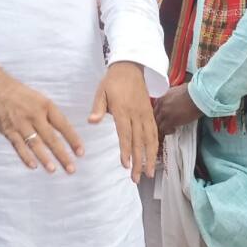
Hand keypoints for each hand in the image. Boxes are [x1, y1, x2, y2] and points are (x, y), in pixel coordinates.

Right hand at [0, 65, 83, 172]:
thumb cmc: (21, 95)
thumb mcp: (40, 99)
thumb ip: (50, 116)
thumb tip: (65, 133)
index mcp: (46, 106)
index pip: (63, 125)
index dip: (73, 140)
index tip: (81, 152)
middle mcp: (34, 115)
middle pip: (51, 138)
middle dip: (62, 154)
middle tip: (71, 169)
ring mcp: (20, 123)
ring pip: (35, 144)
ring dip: (45, 158)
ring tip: (53, 170)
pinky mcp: (8, 130)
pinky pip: (18, 146)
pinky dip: (26, 157)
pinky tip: (33, 166)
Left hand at [90, 62, 156, 181]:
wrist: (130, 68)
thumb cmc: (112, 82)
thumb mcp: (101, 92)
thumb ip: (98, 108)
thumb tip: (92, 122)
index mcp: (122, 110)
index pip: (125, 134)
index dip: (126, 150)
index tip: (126, 165)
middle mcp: (136, 114)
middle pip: (138, 141)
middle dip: (138, 161)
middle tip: (136, 178)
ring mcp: (145, 114)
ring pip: (150, 139)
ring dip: (149, 157)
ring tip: (149, 173)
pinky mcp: (150, 113)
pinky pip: (154, 132)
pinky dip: (155, 146)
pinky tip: (153, 157)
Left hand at [154, 83, 202, 135]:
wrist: (198, 97)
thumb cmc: (192, 92)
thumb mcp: (178, 90)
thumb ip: (172, 95)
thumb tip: (175, 98)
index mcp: (162, 96)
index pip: (156, 106)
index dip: (159, 111)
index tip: (163, 114)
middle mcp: (161, 105)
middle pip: (155, 115)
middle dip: (160, 119)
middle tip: (165, 123)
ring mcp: (164, 113)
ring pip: (158, 123)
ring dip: (163, 126)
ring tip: (169, 128)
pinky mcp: (170, 121)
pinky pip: (163, 129)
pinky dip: (167, 131)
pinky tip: (173, 130)